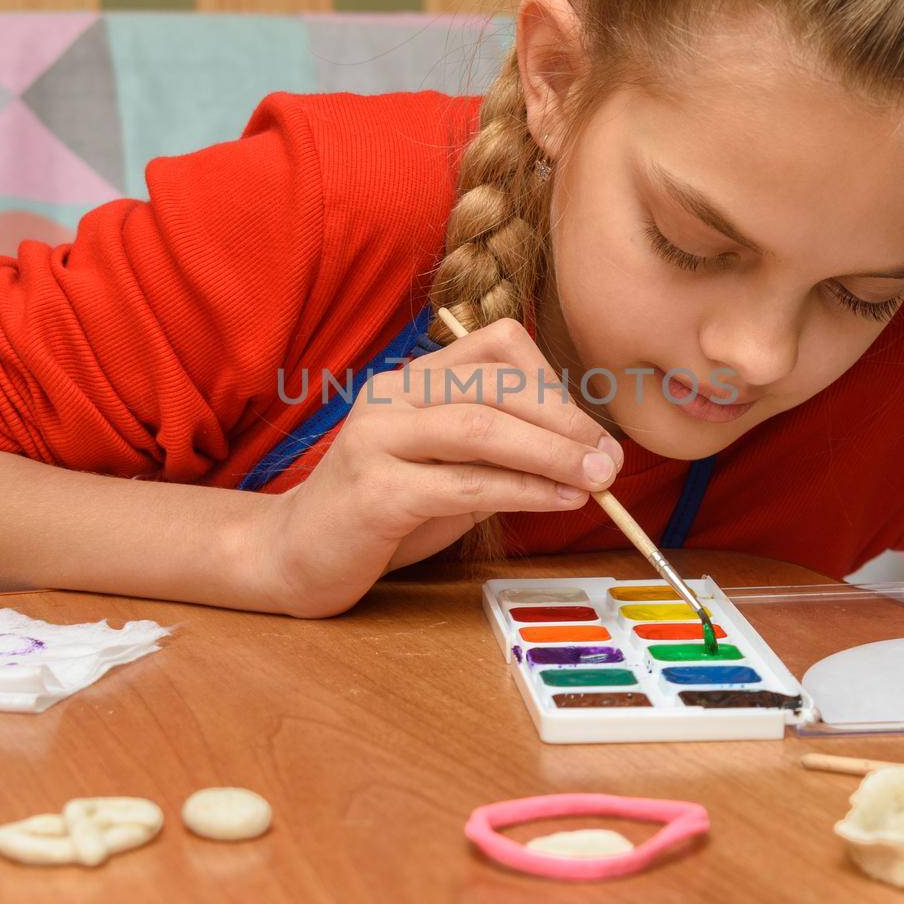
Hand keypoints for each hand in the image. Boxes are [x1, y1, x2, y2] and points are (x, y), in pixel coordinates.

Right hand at [264, 318, 621, 616]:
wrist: (294, 556)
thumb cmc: (383, 512)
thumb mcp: (450, 470)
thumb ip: (502, 453)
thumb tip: (585, 454)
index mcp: (413, 380)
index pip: (498, 347)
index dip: (554, 383)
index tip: (591, 432)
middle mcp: (391, 395)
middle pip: (495, 383)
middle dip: (565, 419)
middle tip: (609, 458)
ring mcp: (376, 439)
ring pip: (480, 425)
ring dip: (551, 451)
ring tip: (596, 479)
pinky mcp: (373, 492)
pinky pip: (463, 482)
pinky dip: (522, 490)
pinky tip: (557, 502)